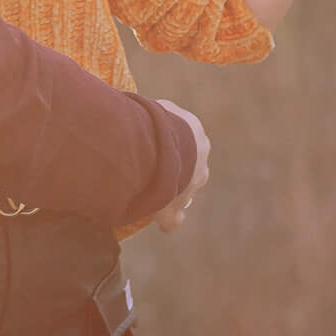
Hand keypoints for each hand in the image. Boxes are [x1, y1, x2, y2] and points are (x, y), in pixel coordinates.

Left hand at [150, 98, 208, 233]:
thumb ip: (172, 219)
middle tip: (147, 164)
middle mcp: (202, 146)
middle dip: (171, 158)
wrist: (160, 149)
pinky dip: (149, 121)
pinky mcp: (171, 108)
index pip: (192, 179)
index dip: (176, 183)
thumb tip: (170, 228)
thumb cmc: (165, 183)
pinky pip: (159, 115)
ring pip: (174, 132)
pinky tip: (133, 128)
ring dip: (161, 138)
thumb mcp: (168, 210)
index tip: (160, 185)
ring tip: (139, 145)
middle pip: (185, 154)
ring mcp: (188, 125)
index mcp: (202, 172)